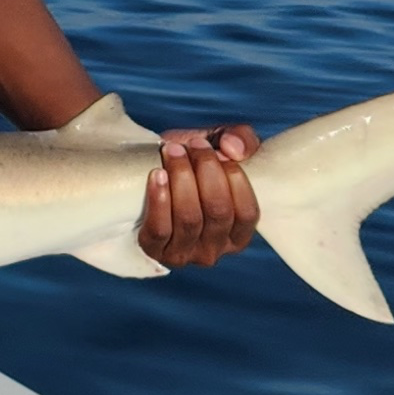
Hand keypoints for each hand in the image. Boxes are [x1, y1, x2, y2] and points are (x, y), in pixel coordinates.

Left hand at [136, 126, 259, 266]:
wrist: (146, 174)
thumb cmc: (191, 165)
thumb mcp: (219, 147)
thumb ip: (240, 140)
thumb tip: (234, 149)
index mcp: (238, 235)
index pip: (248, 213)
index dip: (236, 179)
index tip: (218, 150)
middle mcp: (215, 251)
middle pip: (218, 212)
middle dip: (207, 172)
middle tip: (193, 145)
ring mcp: (184, 254)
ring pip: (189, 218)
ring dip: (182, 179)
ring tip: (172, 152)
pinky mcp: (154, 250)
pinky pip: (159, 229)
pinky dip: (159, 200)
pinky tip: (157, 175)